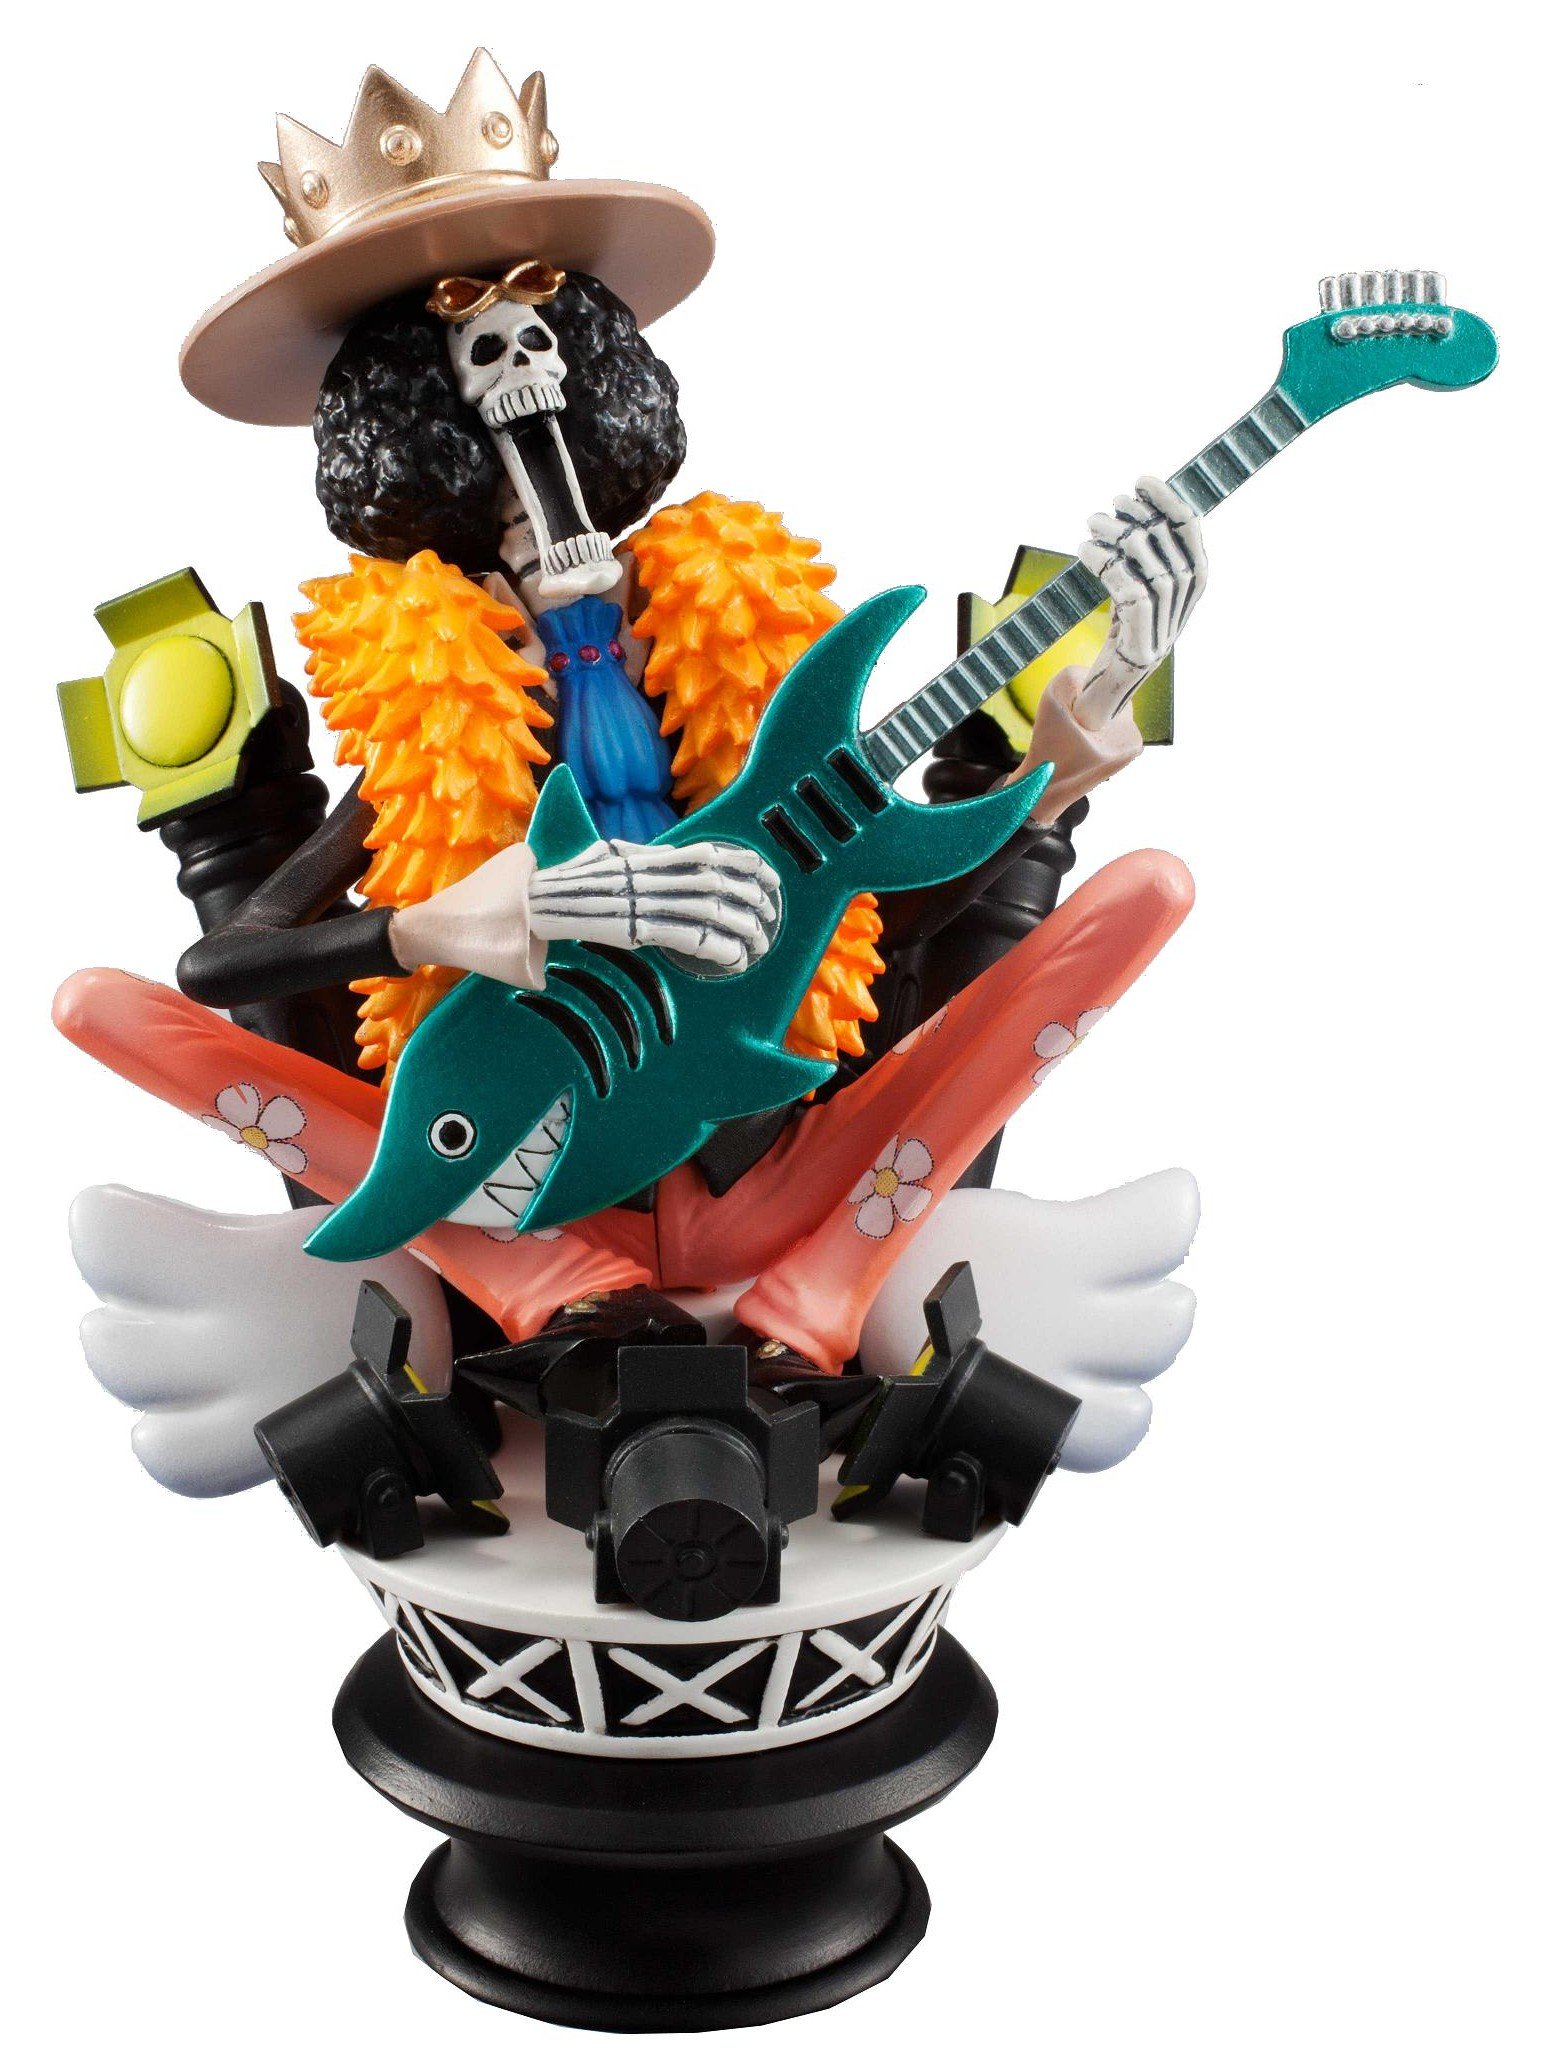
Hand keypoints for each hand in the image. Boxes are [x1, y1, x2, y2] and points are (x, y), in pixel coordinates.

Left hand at [70, 1187, 451, 1496]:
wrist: (458, 1387)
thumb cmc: (397, 1291)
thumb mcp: (328, 1228)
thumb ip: (238, 1230)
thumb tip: (164, 1209)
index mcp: (238, 1266)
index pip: (103, 1235)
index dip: (107, 1220)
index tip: (129, 1213)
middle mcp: (221, 1344)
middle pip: (105, 1331)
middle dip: (131, 1305)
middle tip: (178, 1291)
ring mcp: (231, 1412)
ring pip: (129, 1390)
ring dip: (145, 1364)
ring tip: (190, 1345)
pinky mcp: (250, 1463)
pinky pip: (169, 1456)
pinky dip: (170, 1433)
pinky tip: (197, 1408)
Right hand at [530, 839, 781, 973]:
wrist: (537, 901)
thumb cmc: (572, 878)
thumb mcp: (609, 853)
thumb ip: (642, 854)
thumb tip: (665, 853)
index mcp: (648, 857)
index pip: (708, 853)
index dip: (743, 862)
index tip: (767, 874)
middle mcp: (651, 875)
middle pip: (716, 881)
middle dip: (750, 896)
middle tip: (770, 912)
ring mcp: (644, 902)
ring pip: (708, 910)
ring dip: (740, 926)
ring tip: (759, 941)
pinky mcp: (637, 930)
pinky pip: (688, 939)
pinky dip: (717, 949)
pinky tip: (734, 959)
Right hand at [860, 1170, 1198, 1471]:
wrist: (840, 1324)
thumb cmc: (905, 1257)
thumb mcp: (991, 1213)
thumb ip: (1062, 1229)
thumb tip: (1110, 1233)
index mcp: (1057, 1247)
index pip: (1167, 1223)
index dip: (1172, 1205)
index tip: (1168, 1197)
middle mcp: (1070, 1320)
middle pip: (1170, 1316)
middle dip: (1153, 1294)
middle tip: (1120, 1283)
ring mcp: (1059, 1383)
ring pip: (1149, 1373)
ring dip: (1137, 1349)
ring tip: (1105, 1332)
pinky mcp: (1042, 1430)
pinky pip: (1116, 1434)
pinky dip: (1119, 1411)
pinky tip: (1101, 1388)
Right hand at [1016, 665, 1142, 825]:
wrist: (1040, 793)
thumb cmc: (1047, 756)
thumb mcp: (1052, 702)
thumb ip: (1072, 676)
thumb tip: (1087, 670)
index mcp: (1127, 735)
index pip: (1119, 689)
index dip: (1094, 686)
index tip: (1078, 697)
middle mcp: (1131, 745)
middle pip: (1112, 701)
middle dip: (1089, 702)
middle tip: (1067, 719)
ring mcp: (1124, 753)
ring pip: (1106, 714)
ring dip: (1086, 716)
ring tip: (1066, 734)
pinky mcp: (1113, 758)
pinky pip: (1102, 728)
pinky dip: (1085, 729)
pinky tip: (1070, 741)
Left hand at [1075, 475, 1206, 729]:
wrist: (1104, 695)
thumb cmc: (1118, 637)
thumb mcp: (1135, 592)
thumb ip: (1143, 559)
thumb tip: (1130, 506)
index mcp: (1191, 591)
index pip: (1191, 536)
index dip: (1169, 503)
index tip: (1141, 480)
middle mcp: (1183, 611)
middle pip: (1172, 550)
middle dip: (1140, 518)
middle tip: (1111, 504)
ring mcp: (1165, 631)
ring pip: (1153, 570)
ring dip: (1119, 538)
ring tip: (1092, 522)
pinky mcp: (1141, 647)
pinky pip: (1131, 595)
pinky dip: (1107, 566)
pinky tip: (1085, 550)